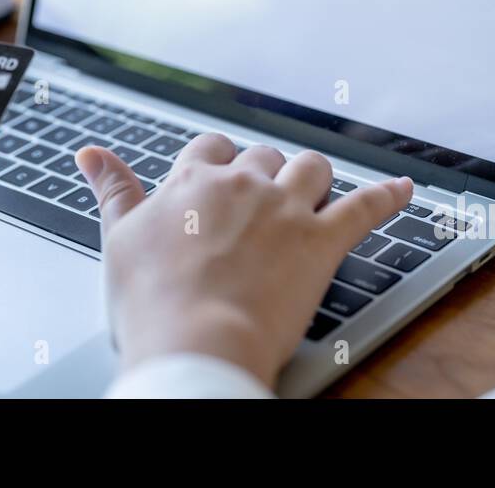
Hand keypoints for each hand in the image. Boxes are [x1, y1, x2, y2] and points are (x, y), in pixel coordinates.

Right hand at [77, 134, 412, 387]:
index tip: (217, 179)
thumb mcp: (119, 238)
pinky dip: (389, 196)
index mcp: (192, 180)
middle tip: (259, 207)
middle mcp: (242, 184)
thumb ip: (112, 189)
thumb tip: (91, 153)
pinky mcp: (322, 241)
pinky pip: (366, 206)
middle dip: (264, 175)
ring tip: (314, 194)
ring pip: (311, 168)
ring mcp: (286, 209)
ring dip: (313, 178)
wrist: (195, 345)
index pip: (209, 149)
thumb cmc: (153, 303)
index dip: (216, 163)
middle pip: (263, 156)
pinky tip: (404, 189)